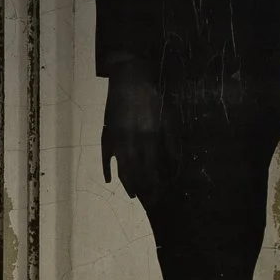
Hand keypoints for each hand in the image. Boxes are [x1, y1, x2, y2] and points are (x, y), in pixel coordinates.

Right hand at [101, 62, 171, 201]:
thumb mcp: (168, 117)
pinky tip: (110, 180)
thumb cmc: (152, 97)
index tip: (160, 195)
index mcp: (148, 138)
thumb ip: (171, 141)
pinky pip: (105, 156)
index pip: (151, 169)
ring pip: (120, 168)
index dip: (155, 184)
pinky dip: (107, 169)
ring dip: (127, 183)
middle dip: (142, 189)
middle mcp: (131, 142)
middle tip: (148, 201)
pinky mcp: (106, 134)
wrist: (129, 79)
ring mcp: (116, 140)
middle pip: (136, 173)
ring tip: (132, 194)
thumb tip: (175, 163)